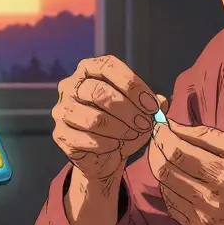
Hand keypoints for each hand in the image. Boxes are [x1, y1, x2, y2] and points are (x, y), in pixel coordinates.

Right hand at [52, 55, 163, 183]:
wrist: (103, 157)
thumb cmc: (123, 127)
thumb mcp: (141, 112)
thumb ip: (152, 105)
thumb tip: (162, 101)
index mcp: (89, 69)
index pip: (108, 67)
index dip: (133, 85)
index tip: (152, 106)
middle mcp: (70, 85)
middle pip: (99, 92)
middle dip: (128, 110)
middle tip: (146, 124)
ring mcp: (62, 109)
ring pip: (94, 119)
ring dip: (120, 129)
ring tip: (132, 135)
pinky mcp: (60, 134)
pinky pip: (87, 139)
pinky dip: (107, 144)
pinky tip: (116, 146)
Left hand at [149, 120, 223, 224]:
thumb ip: (210, 136)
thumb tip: (177, 126)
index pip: (177, 151)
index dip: (162, 136)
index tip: (160, 126)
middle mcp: (212, 198)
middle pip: (164, 169)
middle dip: (156, 149)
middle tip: (158, 139)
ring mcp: (203, 217)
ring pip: (165, 187)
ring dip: (161, 168)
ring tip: (169, 156)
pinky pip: (171, 205)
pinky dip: (169, 188)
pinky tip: (179, 179)